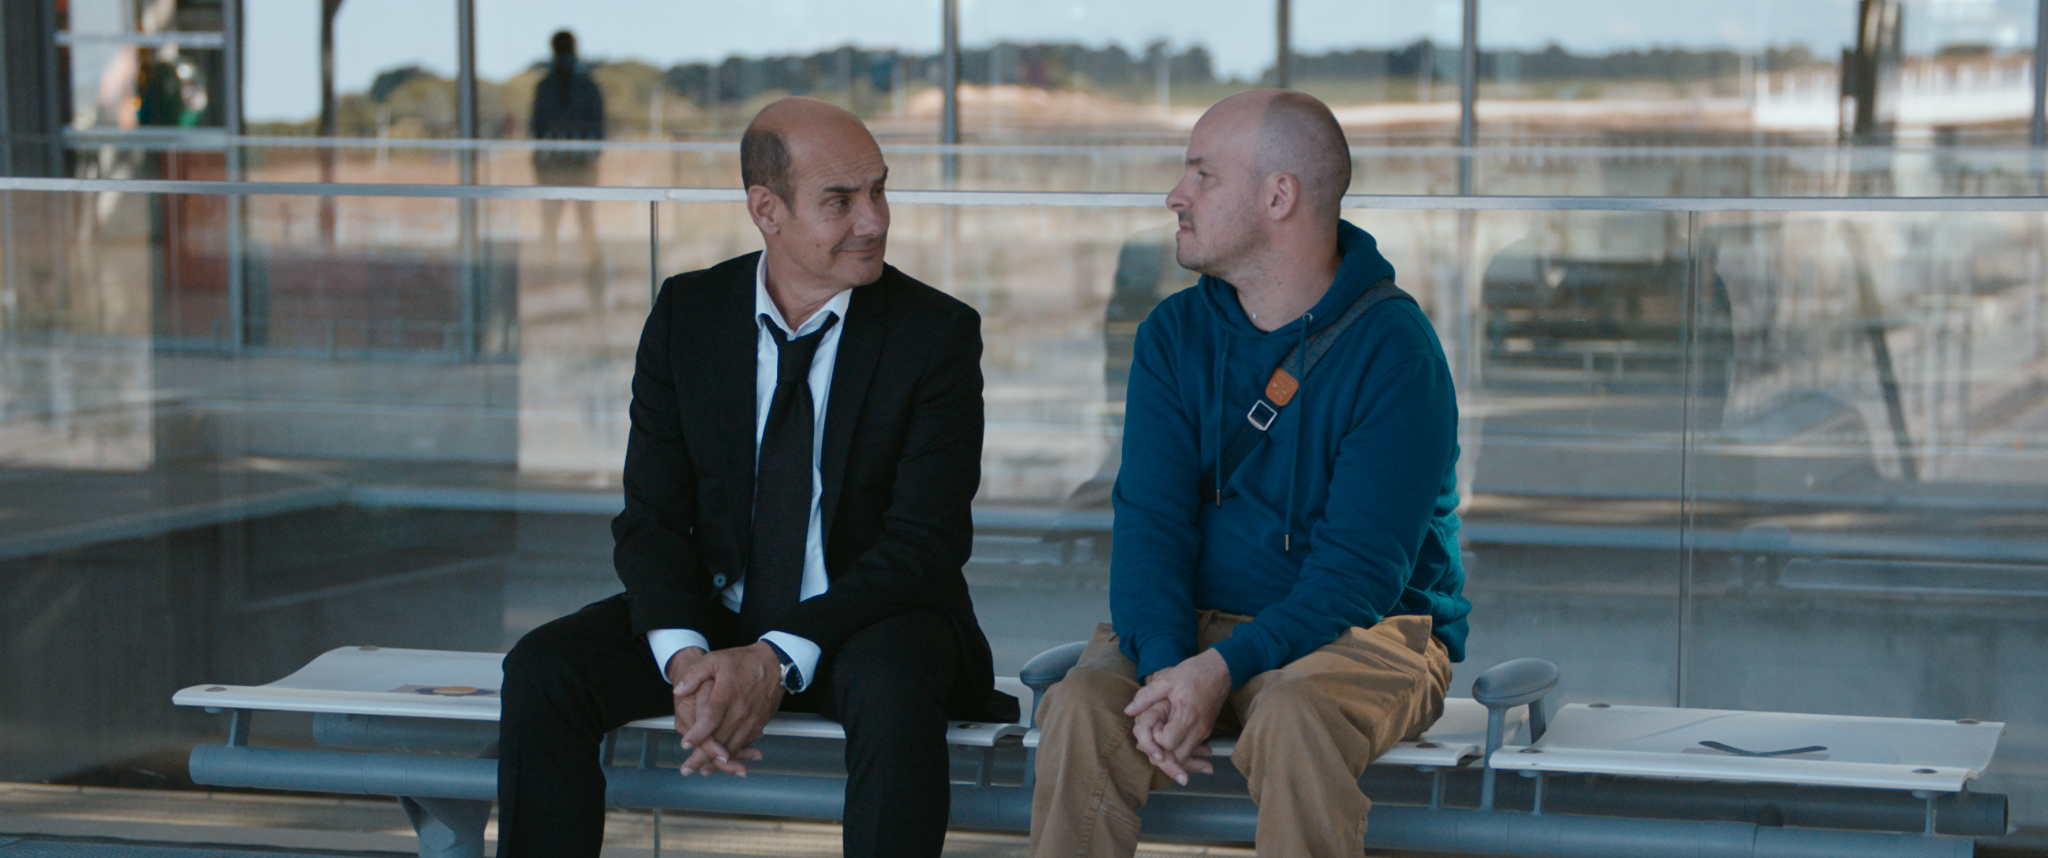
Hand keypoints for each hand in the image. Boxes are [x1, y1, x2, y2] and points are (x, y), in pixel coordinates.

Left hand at [669, 642, 784, 775]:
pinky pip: (745, 743)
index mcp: (728, 693)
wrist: (777, 664)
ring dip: (718, 762)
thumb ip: (695, 674)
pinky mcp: (759, 724)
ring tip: (702, 771)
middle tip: (687, 769)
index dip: (698, 733)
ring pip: (733, 745)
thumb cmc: (745, 661)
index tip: (686, 743)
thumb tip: (679, 690)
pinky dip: (734, 755)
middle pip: (720, 738)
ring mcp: (752, 720)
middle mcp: (740, 711)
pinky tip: (723, 763)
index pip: (711, 718)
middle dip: (702, 756)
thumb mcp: (716, 659)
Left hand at [1124, 649, 1230, 784]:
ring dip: (1171, 754)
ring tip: (1160, 740)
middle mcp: (1198, 729)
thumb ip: (1146, 696)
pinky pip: (1192, 749)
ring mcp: (1204, 732)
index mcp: (1187, 717)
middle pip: (1178, 757)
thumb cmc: (1194, 672)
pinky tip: (1171, 739)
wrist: (1221, 670)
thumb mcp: (1166, 679)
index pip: (1167, 743)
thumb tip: (1128, 711)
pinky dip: (1180, 749)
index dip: (1156, 738)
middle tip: (1153, 739)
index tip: (1155, 725)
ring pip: (1186, 757)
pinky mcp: (1207, 731)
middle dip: (1163, 753)